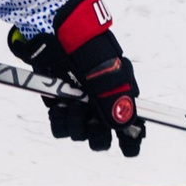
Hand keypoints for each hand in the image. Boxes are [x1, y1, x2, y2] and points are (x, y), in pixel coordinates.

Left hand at [6, 0, 141, 155]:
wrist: (54, 35)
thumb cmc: (86, 48)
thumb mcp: (106, 74)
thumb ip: (116, 102)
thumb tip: (127, 127)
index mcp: (120, 93)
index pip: (132, 125)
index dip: (131, 140)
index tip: (128, 149)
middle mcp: (100, 103)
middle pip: (104, 137)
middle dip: (97, 134)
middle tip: (92, 121)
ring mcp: (79, 105)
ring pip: (80, 134)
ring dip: (75, 123)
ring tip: (71, 103)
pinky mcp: (59, 104)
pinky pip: (60, 127)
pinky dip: (59, 120)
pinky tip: (60, 107)